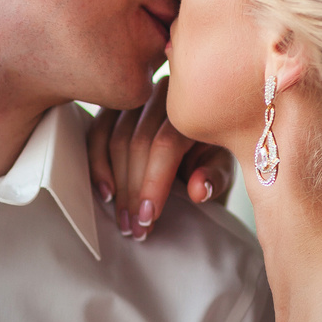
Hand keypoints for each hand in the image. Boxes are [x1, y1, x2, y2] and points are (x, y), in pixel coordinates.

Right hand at [87, 75, 234, 239]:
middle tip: (135, 227)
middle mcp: (164, 94)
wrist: (199, 138)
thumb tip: (199, 190)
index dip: (154, 183)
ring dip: (116, 184)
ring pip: (116, 139)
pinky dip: (97, 164)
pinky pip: (97, 131)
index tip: (148, 218)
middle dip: (134, 191)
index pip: (166, 144)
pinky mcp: (116, 105)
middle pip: (138, 143)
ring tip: (124, 219)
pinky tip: (106, 193)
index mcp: (193, 108)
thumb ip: (215, 179)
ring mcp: (136, 97)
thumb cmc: (214, 154)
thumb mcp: (223, 168)